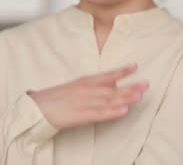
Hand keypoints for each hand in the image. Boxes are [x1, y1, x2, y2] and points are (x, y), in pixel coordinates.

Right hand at [29, 64, 147, 129]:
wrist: (37, 108)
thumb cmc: (53, 98)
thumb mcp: (72, 87)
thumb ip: (89, 86)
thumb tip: (106, 85)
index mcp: (84, 81)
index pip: (107, 75)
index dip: (122, 71)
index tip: (135, 66)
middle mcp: (87, 90)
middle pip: (113, 88)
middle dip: (131, 86)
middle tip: (146, 84)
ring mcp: (85, 103)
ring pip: (110, 100)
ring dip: (126, 98)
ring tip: (140, 95)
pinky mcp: (81, 116)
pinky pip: (100, 114)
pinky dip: (113, 112)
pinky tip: (124, 111)